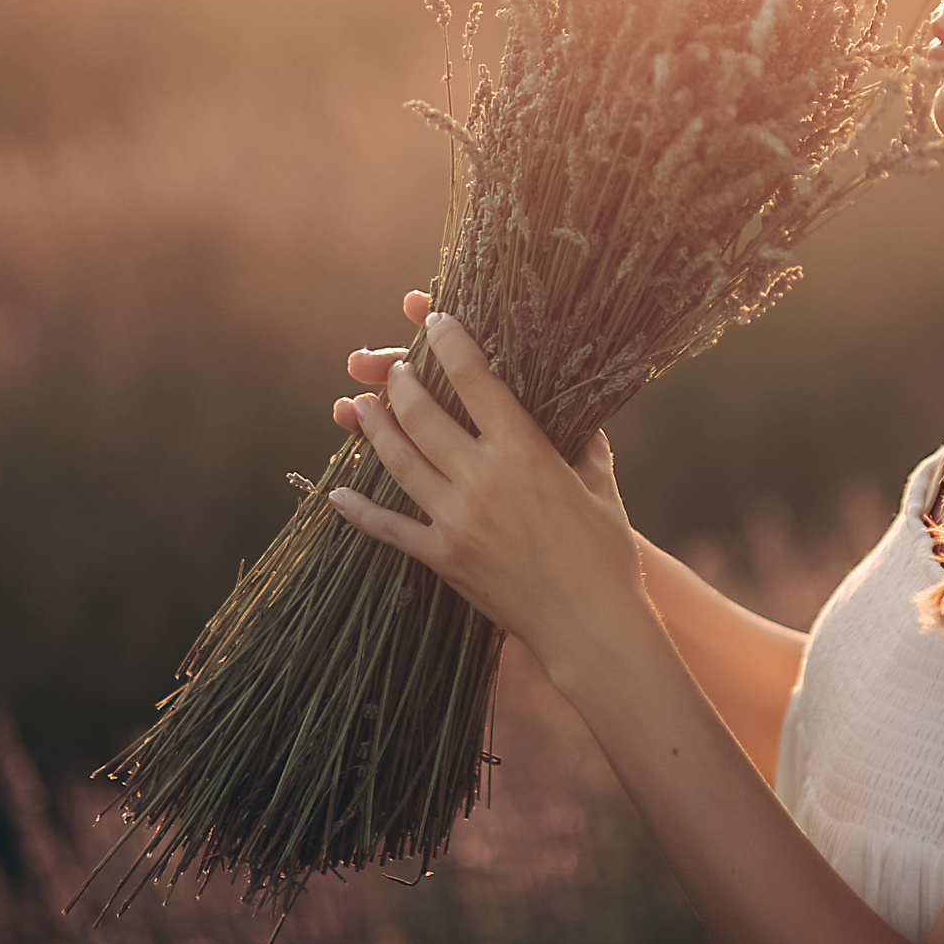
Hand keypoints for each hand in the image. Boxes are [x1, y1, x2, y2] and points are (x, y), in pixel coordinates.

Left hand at [324, 299, 651, 676]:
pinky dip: (359, 509)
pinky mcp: (442, 558)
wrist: (589, 624)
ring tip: (360, 406)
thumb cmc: (606, 552)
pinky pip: (388, 527)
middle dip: (401, 382)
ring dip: (375, 427)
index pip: (475, 379)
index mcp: (525, 450)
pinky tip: (338, 491)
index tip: (434, 319)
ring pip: (398, 460)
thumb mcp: (600, 483)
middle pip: (422, 414)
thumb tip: (577, 411)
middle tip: (393, 368)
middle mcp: (482, 478)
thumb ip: (583, 441)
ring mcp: (456, 519)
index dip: (449, 342)